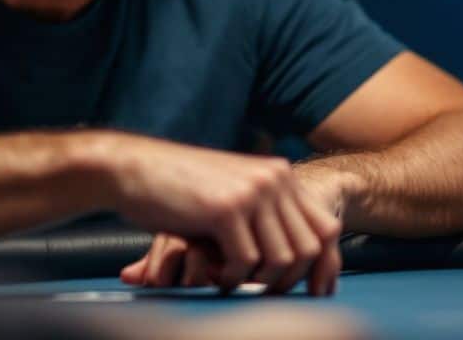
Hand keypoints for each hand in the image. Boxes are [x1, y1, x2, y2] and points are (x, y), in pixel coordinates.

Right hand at [108, 136, 342, 295]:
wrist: (135, 168)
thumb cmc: (182, 188)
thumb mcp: (235, 192)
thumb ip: (268, 213)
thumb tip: (304, 256)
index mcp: (280, 174)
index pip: (326, 226)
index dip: (327, 266)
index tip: (318, 294)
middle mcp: (274, 179)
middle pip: (311, 247)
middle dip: (293, 280)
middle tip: (268, 294)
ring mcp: (252, 192)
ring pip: (282, 259)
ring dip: (261, 282)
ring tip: (237, 283)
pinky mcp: (226, 209)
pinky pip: (247, 262)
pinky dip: (234, 278)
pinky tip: (216, 276)